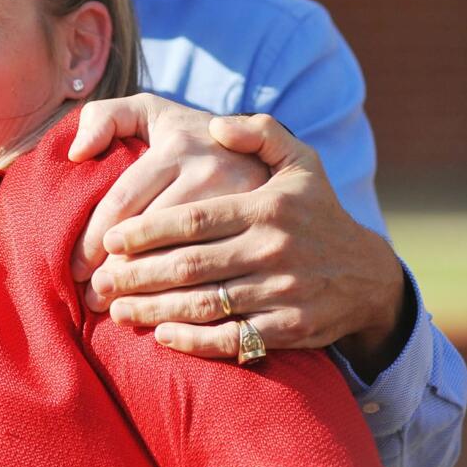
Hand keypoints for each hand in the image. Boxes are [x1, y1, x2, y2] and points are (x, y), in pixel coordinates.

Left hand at [78, 105, 407, 378]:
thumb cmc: (314, 210)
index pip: (193, 219)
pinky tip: (161, 336)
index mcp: (266, 205)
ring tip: (116, 310)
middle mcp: (275, 248)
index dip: (146, 231)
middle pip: (190, 264)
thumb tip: (217, 125)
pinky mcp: (291, 329)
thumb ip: (260, 131)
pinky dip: (195, 342)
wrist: (368, 273)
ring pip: (205, 303)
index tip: (109, 239)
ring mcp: (284, 291)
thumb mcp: (300, 160)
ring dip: (154, 310)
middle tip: (98, 281)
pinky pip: (234, 339)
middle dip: (137, 275)